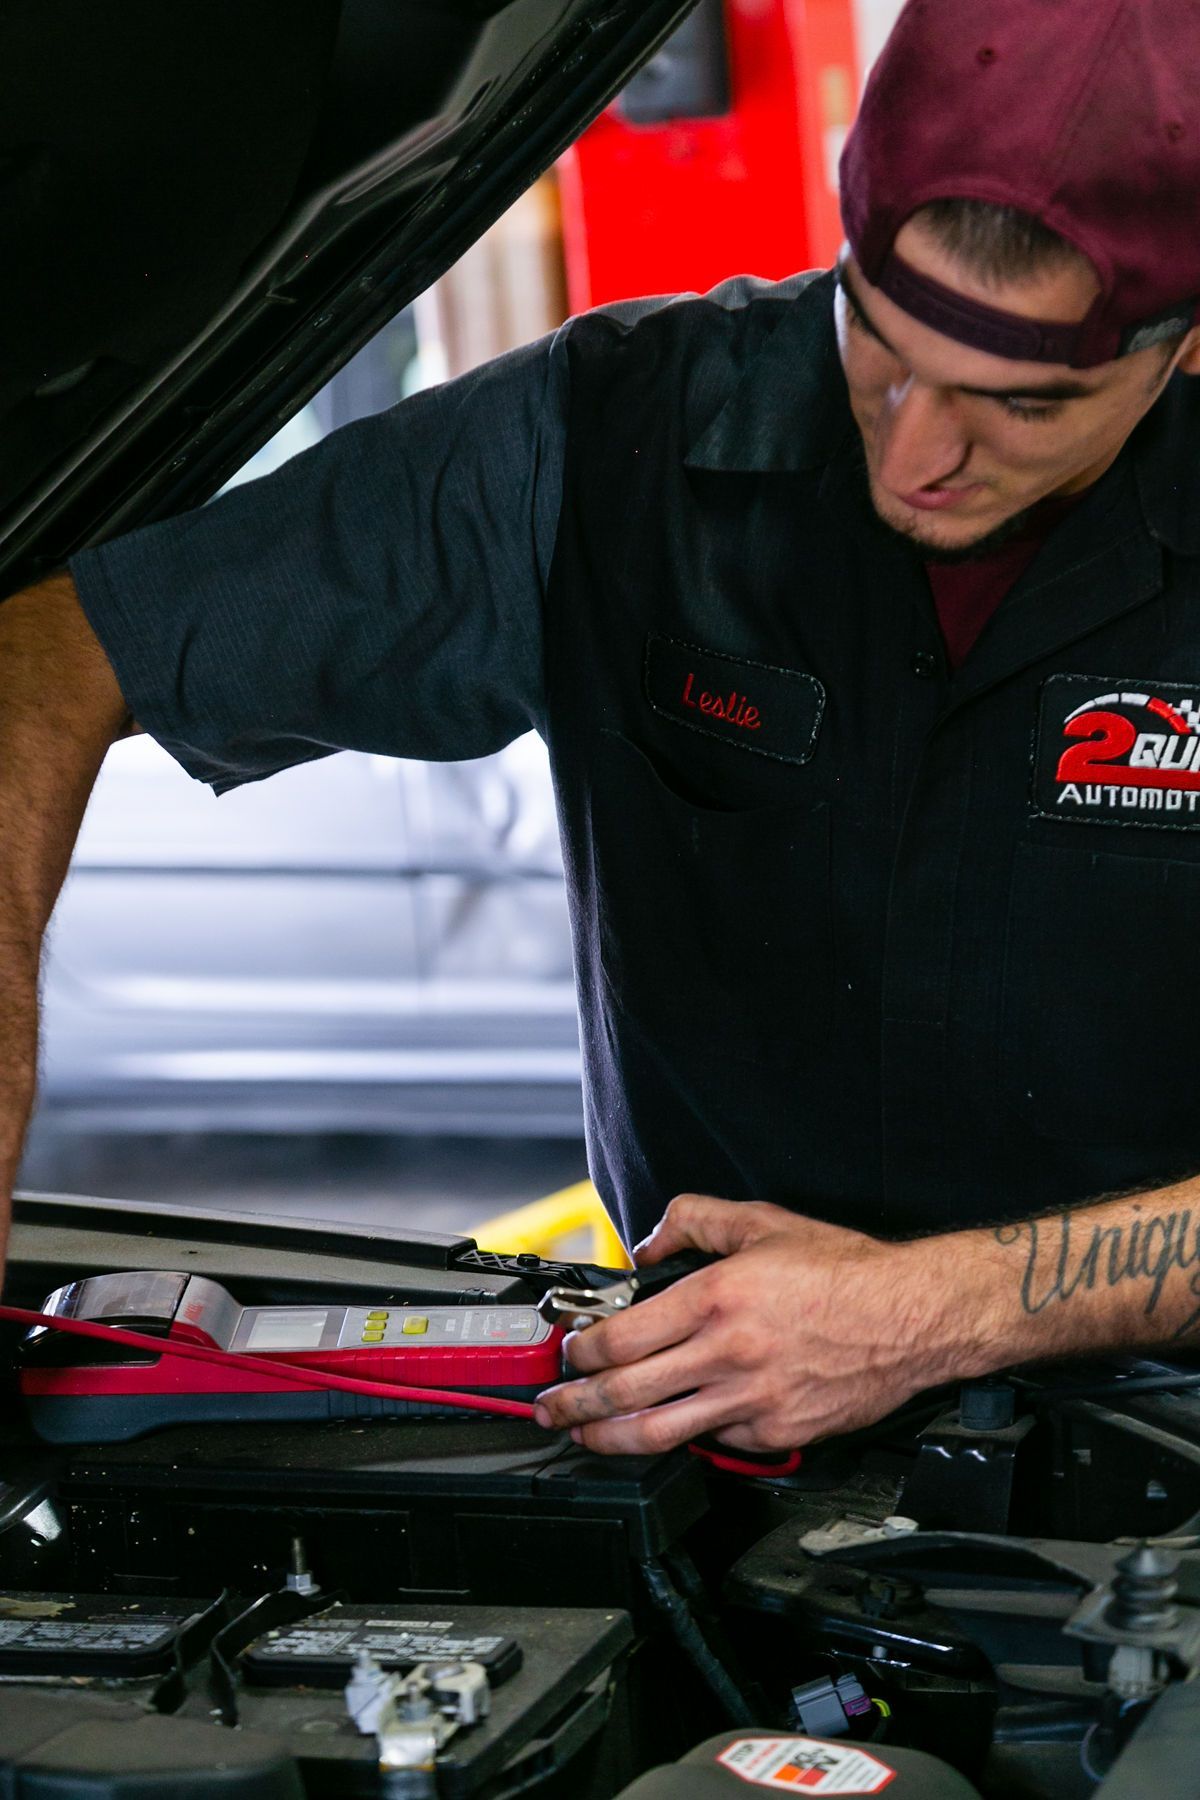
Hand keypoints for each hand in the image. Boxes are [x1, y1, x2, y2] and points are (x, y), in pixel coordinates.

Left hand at [533, 1193, 971, 1455]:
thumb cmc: (847, 1271)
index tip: (569, 1353)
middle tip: (551, 1407)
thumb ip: (694, 1221)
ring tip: (585, 1437)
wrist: (914, 1316)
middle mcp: (728, 1354)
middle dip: (574, 1404)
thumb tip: (648, 1244)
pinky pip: (720, 1442)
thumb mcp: (762, 1222)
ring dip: (610, 1439)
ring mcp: (753, 1401)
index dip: (581, 1352)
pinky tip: (674, 1429)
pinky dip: (691, 1436)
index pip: (622, 1339)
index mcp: (716, 1298)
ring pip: (661, 1434)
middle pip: (626, 1394)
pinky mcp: (779, 1433)